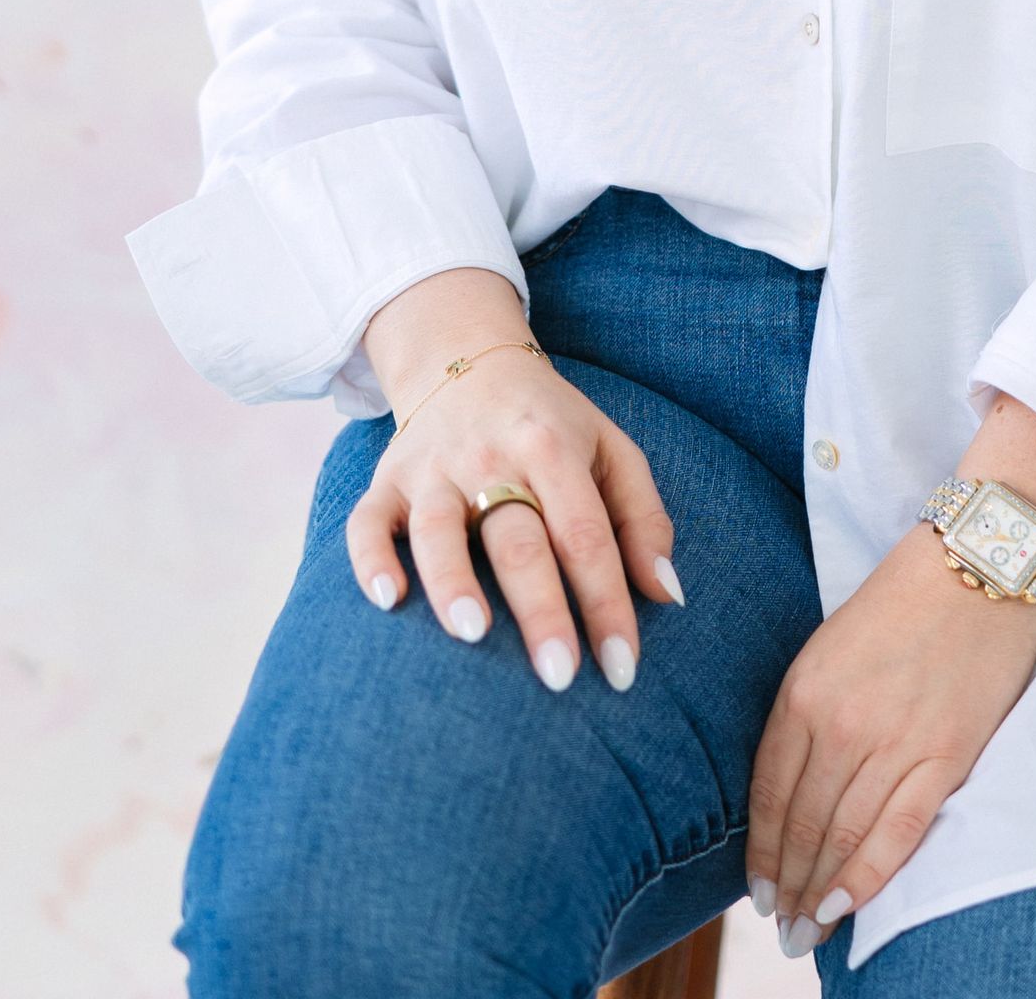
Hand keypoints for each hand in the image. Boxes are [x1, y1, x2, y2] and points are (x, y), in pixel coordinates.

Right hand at [345, 336, 682, 693]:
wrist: (467, 358)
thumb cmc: (551, 424)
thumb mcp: (611, 450)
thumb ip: (644, 519)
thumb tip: (667, 593)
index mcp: (553, 448)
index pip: (586, 533)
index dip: (607, 603)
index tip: (623, 669)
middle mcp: (491, 456)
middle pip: (518, 538)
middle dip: (541, 609)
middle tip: (560, 676)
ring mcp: (433, 468)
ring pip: (439, 527)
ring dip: (453, 580)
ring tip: (473, 636)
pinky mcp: (387, 479)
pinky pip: (367, 521)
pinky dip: (370, 559)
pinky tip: (387, 601)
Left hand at [745, 521, 1035, 955]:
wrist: (979, 564)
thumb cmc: (903, 601)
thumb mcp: (830, 647)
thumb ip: (807, 714)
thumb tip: (791, 788)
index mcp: (804, 690)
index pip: (768, 793)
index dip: (761, 851)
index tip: (756, 890)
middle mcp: (841, 722)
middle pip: (801, 824)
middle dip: (787, 884)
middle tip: (782, 926)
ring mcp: (894, 742)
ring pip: (843, 837)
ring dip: (820, 893)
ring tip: (809, 930)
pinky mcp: (945, 756)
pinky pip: (897, 834)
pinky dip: (867, 878)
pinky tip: (846, 908)